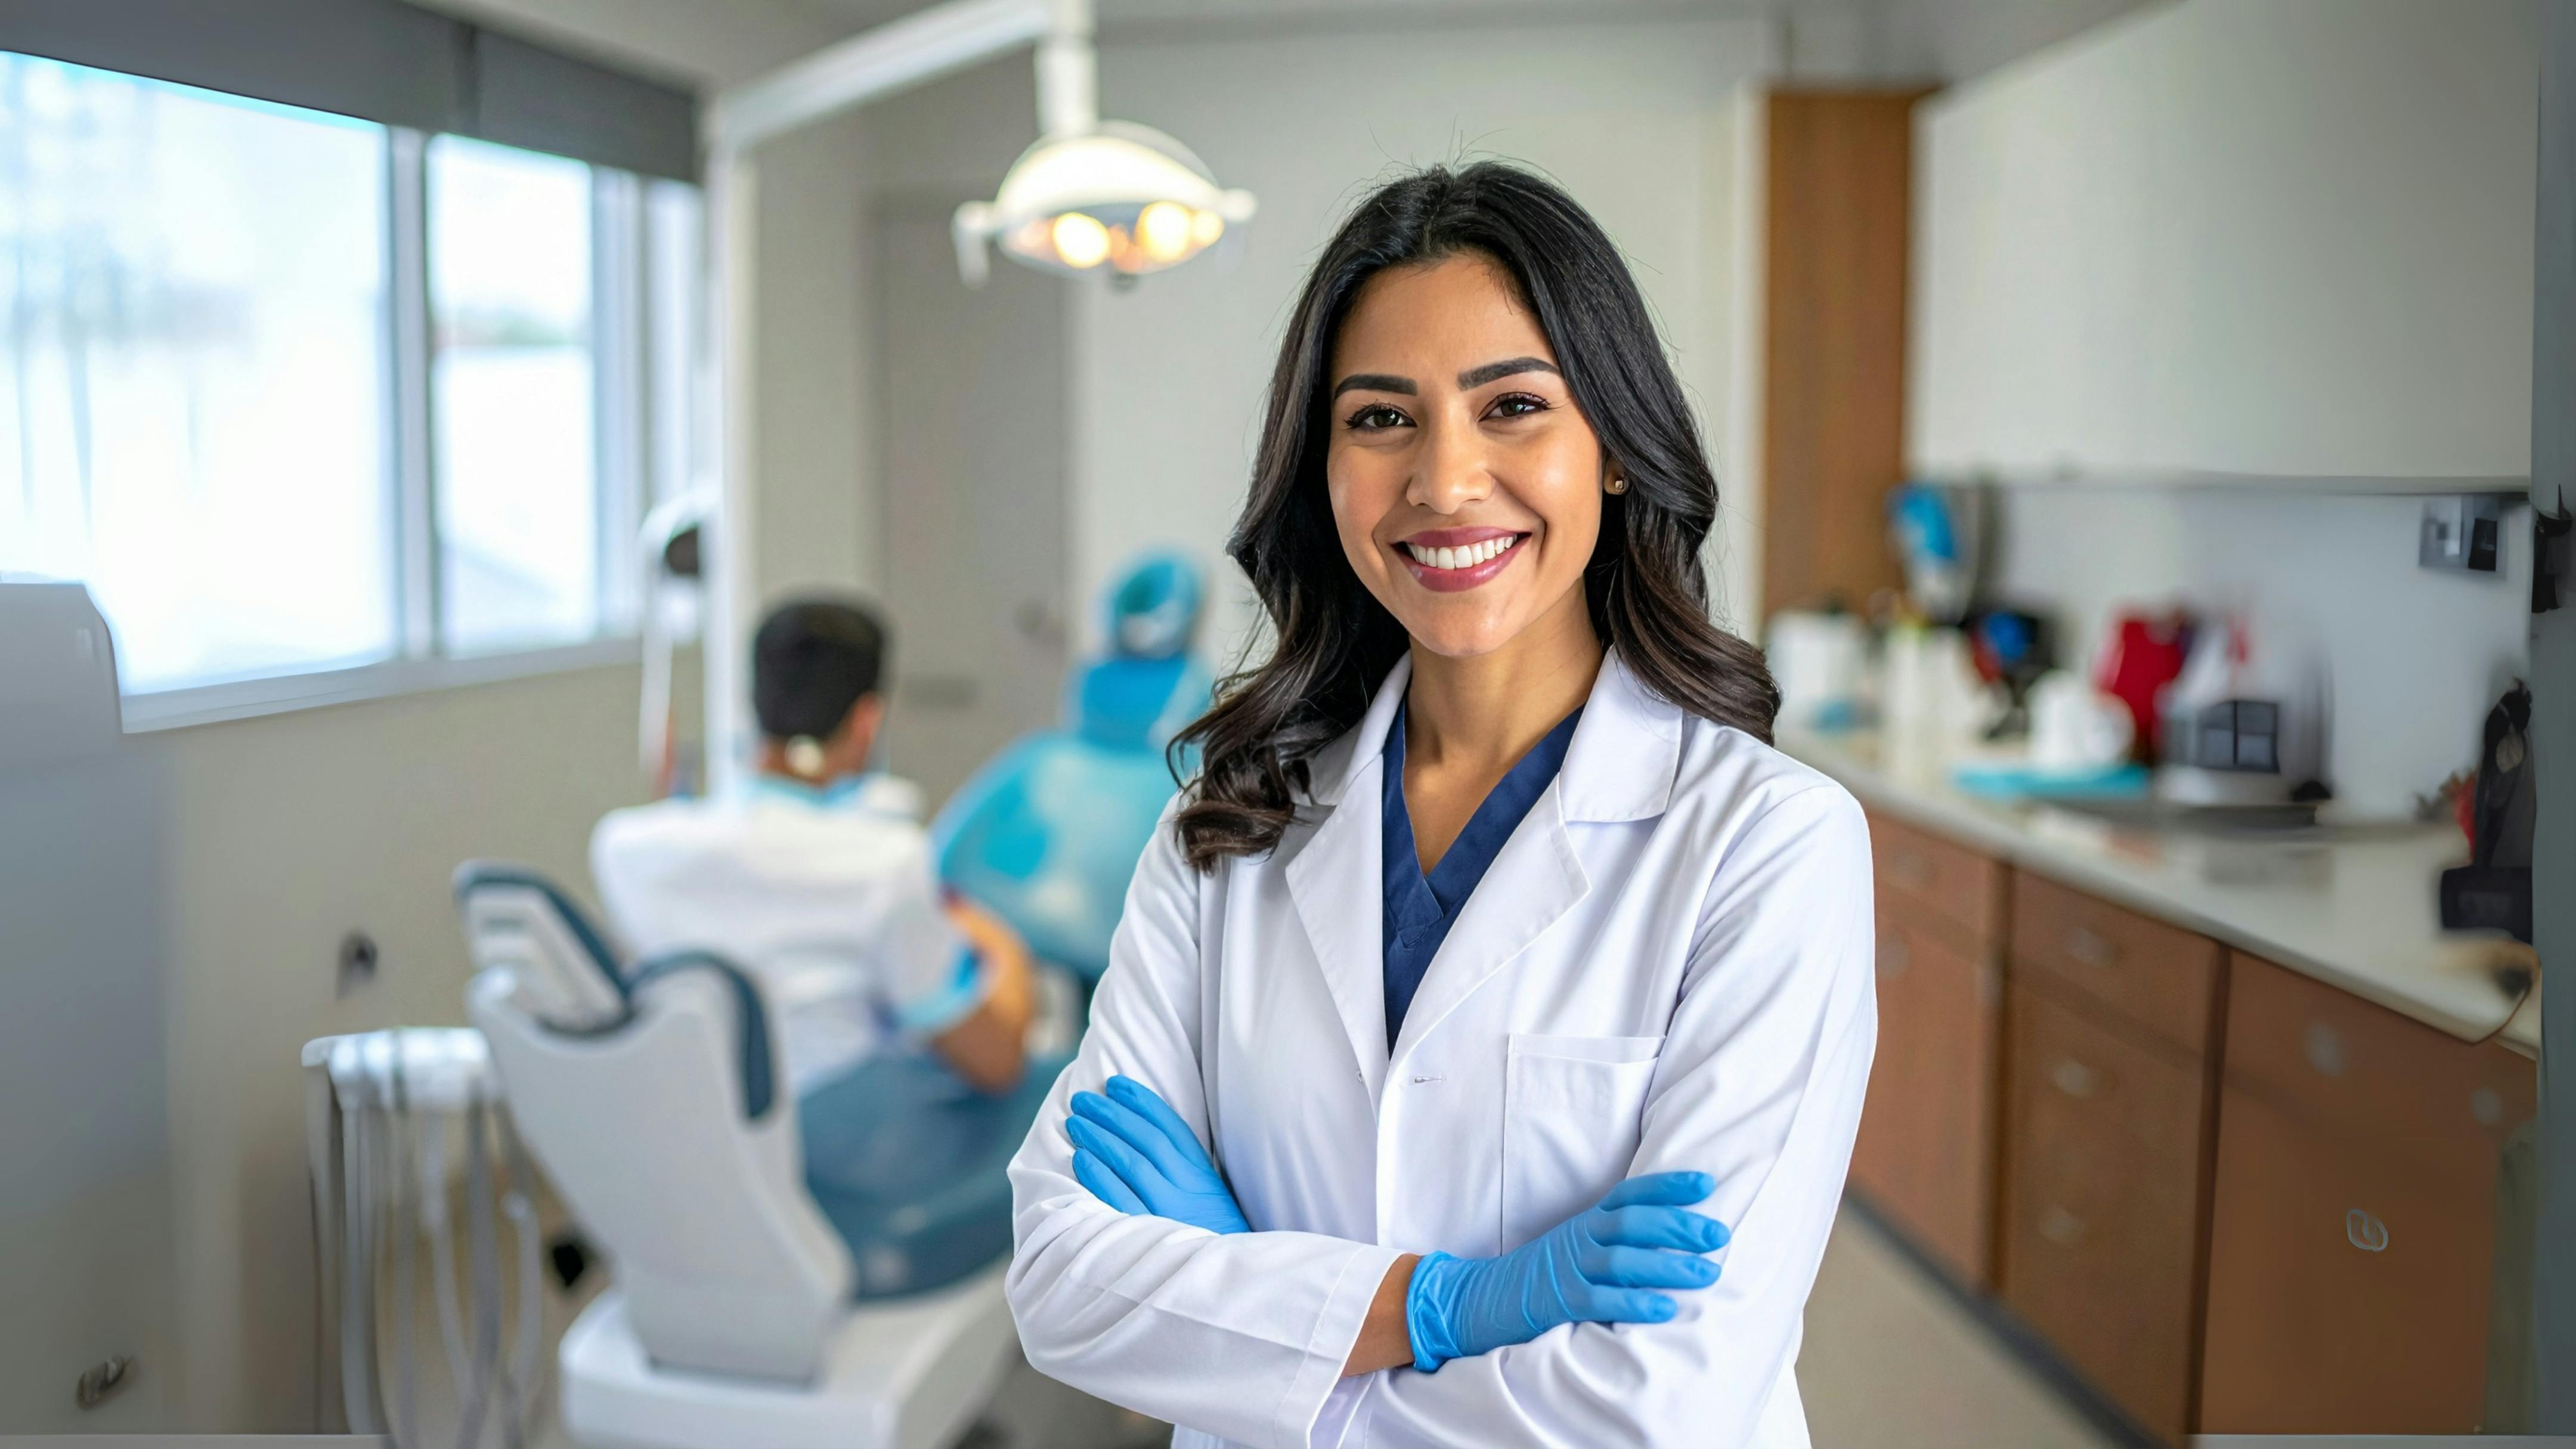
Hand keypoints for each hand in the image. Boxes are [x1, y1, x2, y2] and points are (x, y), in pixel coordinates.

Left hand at [1064, 1075, 1252, 1234]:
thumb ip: (1185, 1173)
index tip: (1115, 1084)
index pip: (1171, 1128)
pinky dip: (1100, 1177)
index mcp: (1203, 1175)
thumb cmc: (1212, 1241)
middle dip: (1112, 1114)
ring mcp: (1169, 1211)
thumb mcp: (1210, 1200)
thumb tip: (1143, 1139)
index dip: (1142, 1102)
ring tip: (1075, 1122)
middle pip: (1146, 1140)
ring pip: (1132, 1164)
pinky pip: (1121, 1200)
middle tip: (1082, 1100)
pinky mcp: (1151, 1235)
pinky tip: (1080, 1160)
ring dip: (1100, 1138)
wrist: (1226, 1284)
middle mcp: (1187, 1188)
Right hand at [1404, 1171, 1728, 1370]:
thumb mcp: (1575, 1247)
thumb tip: (1669, 1241)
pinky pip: (1601, 1299)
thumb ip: (1612, 1241)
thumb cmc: (1537, 1277)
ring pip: (1624, 1258)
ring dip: (1669, 1265)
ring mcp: (1567, 1267)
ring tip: (1707, 1273)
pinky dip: (1634, 1303)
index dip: (1668, 1186)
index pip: (1630, 1194)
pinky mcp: (1558, 1300)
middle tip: (1718, 1234)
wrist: (1477, 1298)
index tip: (1706, 1184)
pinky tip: (1664, 1309)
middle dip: (1680, 1226)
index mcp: (1585, 1221)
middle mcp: (1579, 1237)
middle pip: (1635, 1222)